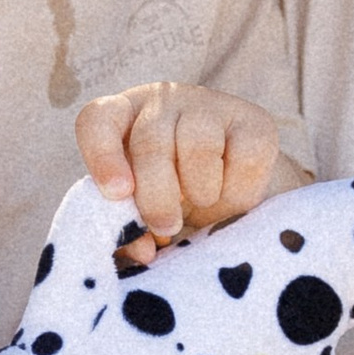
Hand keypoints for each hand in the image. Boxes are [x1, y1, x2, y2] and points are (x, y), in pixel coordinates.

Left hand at [75, 80, 282, 246]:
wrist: (233, 196)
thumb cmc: (172, 205)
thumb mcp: (143, 217)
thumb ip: (130, 235)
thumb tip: (142, 251)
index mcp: (121, 120)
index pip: (98, 121)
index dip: (103, 156)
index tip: (117, 194)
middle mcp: (162, 102)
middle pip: (151, 141)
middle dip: (157, 196)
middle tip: (166, 227)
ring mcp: (210, 106)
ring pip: (198, 144)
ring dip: (200, 191)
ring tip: (202, 207)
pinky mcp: (256, 121)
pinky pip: (245, 157)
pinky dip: (238, 191)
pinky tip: (232, 199)